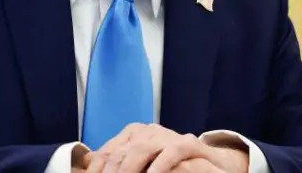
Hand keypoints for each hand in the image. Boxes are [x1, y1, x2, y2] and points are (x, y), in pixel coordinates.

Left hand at [83, 123, 248, 172]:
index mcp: (134, 136)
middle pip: (121, 152)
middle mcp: (149, 132)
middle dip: (111, 172)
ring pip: (142, 150)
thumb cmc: (174, 167)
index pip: (107, 153)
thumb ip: (121, 164)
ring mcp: (168, 136)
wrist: (214, 164)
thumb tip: (87, 165)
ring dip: (129, 169)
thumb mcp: (145, 166)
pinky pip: (172, 152)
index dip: (97, 169)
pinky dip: (160, 166)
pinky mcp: (189, 144)